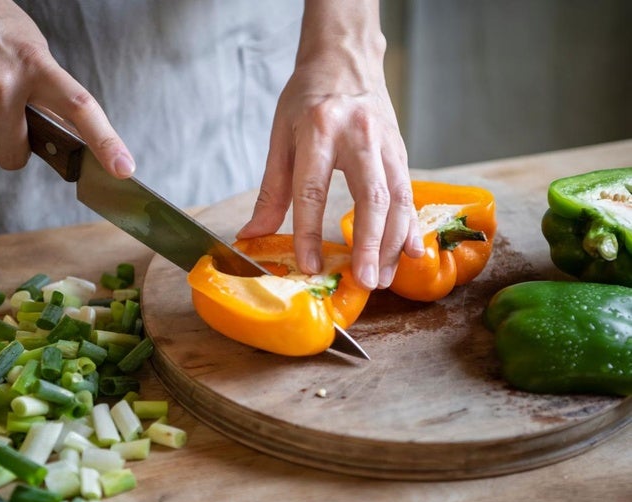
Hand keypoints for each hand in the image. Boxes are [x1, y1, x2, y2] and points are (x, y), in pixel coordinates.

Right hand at [0, 0, 134, 176]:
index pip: (79, 108)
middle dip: (15, 147)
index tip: (123, 168)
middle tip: (11, 122)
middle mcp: (1, 84)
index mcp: (34, 65)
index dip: (105, 142)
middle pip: (15, 155)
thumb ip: (46, 87)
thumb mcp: (29, 44)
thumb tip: (62, 129)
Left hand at [237, 0, 423, 290]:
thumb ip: (271, 190)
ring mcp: (386, 144)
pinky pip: (409, 194)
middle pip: (370, 198)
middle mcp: (359, 137)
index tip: (310, 267)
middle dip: (369, 244)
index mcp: (319, 130)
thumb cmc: (308, 97)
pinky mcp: (401, 152)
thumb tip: (252, 235)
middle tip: (364, 282)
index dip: (310, 232)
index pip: (312, 190)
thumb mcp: (281, 136)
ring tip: (382, 278)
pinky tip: (410, 254)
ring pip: (398, 200)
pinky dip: (411, 227)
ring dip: (392, 244)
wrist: (346, 59)